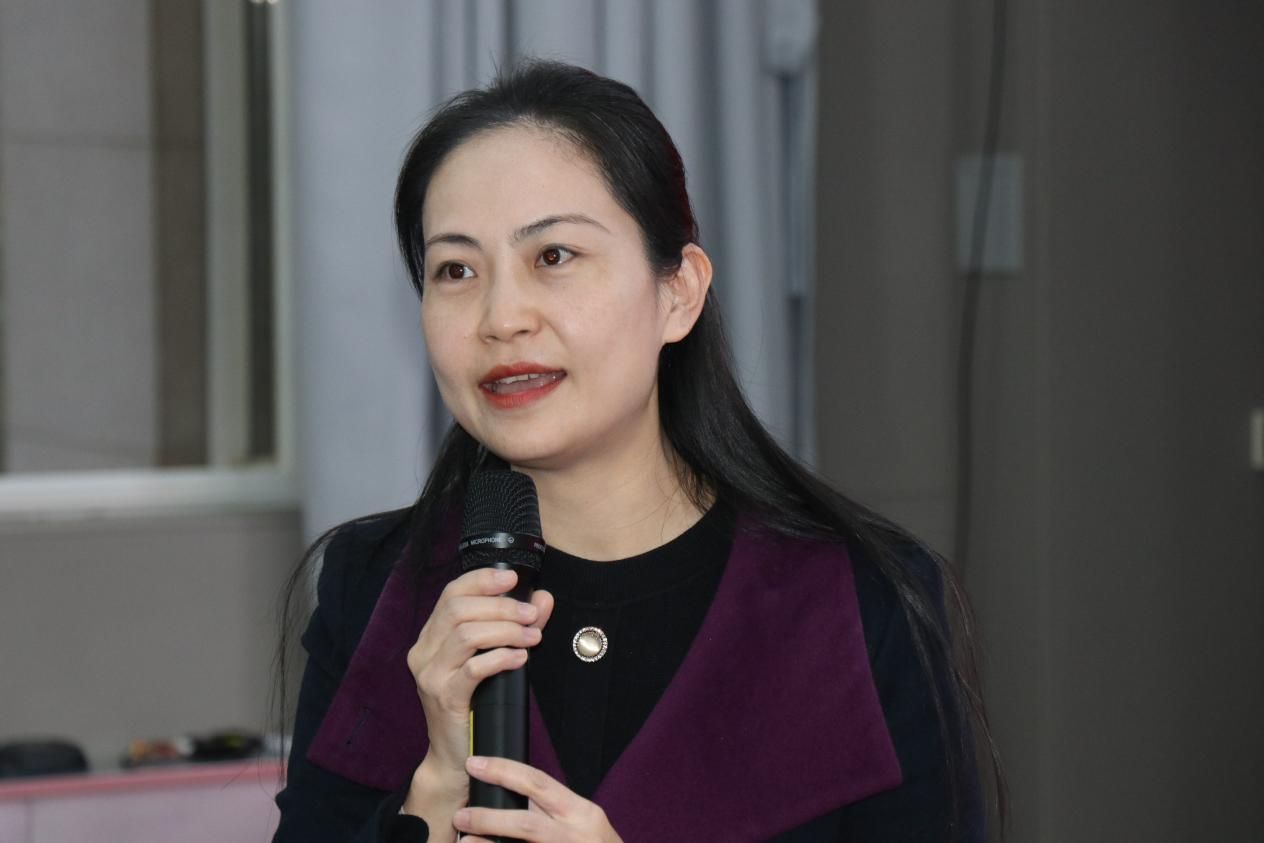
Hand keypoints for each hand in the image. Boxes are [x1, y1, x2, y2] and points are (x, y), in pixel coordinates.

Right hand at [401, 569, 553, 830]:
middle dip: (501, 606)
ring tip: (532, 636)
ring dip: (505, 630)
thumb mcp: (495, 658)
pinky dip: (500, 658)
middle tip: (531, 614)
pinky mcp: (444, 698)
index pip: (451, 593)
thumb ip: (518, 625)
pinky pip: (473, 669)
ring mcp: (430, 675)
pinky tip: (520, 657)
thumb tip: (542, 598)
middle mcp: (424, 652)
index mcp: (431, 637)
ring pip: (466, 635)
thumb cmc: (476, 704)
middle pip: (459, 609)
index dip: (482, 579)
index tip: (512, 578)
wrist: (456, 756)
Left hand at [453, 756, 622, 841]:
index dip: (503, 771)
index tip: (475, 764)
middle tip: (460, 815)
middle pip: (524, 822)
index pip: (538, 782)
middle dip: (487, 816)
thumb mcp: (586, 823)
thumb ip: (556, 811)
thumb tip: (515, 796)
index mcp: (581, 813)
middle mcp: (573, 834)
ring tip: (465, 841)